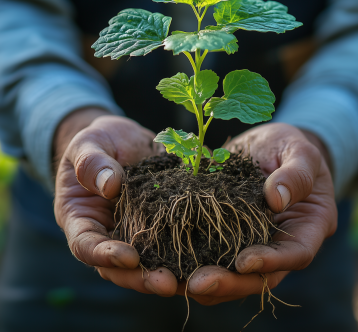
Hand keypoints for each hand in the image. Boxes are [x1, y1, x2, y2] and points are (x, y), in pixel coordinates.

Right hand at [54, 108, 177, 296]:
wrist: (123, 139)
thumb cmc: (98, 141)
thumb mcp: (89, 144)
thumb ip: (92, 163)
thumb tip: (110, 186)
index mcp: (82, 217)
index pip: (85, 244)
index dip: (104, 255)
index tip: (128, 256)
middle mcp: (109, 231)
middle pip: (120, 265)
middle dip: (143, 277)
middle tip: (167, 283)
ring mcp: (136, 229)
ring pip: (149, 260)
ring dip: (169, 272)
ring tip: (193, 278)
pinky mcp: (161, 221)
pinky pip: (172, 239)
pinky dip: (189, 250)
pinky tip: (209, 254)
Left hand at [178, 123, 336, 304]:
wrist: (267, 144)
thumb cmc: (290, 146)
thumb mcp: (300, 152)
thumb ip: (296, 174)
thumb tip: (275, 199)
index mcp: (308, 226)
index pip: (295, 253)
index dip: (271, 262)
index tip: (244, 261)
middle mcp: (280, 241)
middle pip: (261, 275)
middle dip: (231, 282)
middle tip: (199, 283)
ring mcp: (253, 240)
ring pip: (235, 272)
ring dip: (209, 280)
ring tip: (179, 281)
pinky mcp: (229, 232)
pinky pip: (214, 252)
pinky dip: (193, 260)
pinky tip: (169, 262)